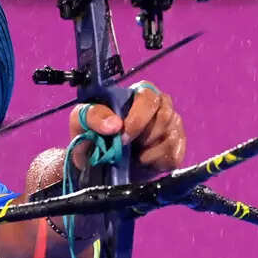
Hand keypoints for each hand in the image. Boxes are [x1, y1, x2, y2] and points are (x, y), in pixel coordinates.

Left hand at [69, 81, 185, 174]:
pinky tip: (143, 162)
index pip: (149, 97)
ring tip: (133, 154)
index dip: (138, 118)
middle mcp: (160, 106)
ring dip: (148, 152)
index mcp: (139, 94)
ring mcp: (171, 126)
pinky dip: (156, 163)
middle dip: (144, 137)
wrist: (97, 163)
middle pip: (165, 116)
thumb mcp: (81, 121)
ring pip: (170, 138)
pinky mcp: (176, 148)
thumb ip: (94, 116)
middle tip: (127, 148)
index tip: (123, 137)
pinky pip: (174, 156)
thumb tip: (115, 124)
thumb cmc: (92, 134)